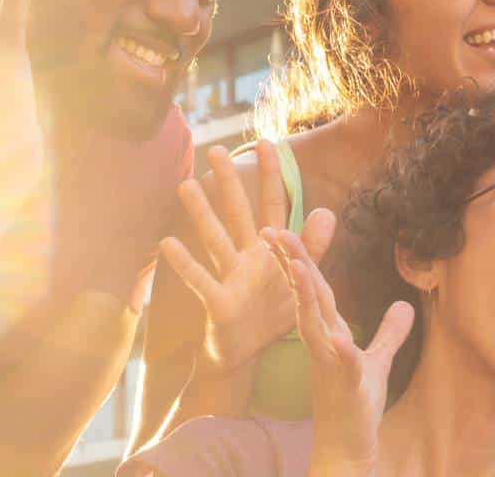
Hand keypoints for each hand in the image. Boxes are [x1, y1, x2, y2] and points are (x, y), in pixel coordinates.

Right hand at [160, 142, 330, 374]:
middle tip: (215, 149)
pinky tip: (168, 243)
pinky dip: (185, 263)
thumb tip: (326, 211)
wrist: (250, 353)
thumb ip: (312, 248)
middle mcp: (247, 255)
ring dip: (201, 213)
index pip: (274, 204)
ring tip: (185, 186)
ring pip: (215, 239)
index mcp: (270, 248)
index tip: (267, 141)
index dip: (271, 174)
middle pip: (239, 212)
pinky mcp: (219, 301)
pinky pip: (201, 279)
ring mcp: (230, 276)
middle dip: (228, 181)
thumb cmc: (273, 313)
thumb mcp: (301, 280)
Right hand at [269, 229, 413, 470]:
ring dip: (308, 297)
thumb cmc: (356, 406)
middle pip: (307, 297)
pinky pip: (344, 365)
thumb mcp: (378, 361)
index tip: (282, 232)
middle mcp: (324, 344)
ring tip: (300, 268)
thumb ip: (389, 333)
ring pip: (316, 324)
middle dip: (293, 264)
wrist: (347, 450)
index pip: (314, 289)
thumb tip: (404, 306)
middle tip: (272, 233)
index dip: (301, 260)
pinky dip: (343, 350)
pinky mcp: (347, 386)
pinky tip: (343, 338)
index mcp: (329, 333)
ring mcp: (332, 364)